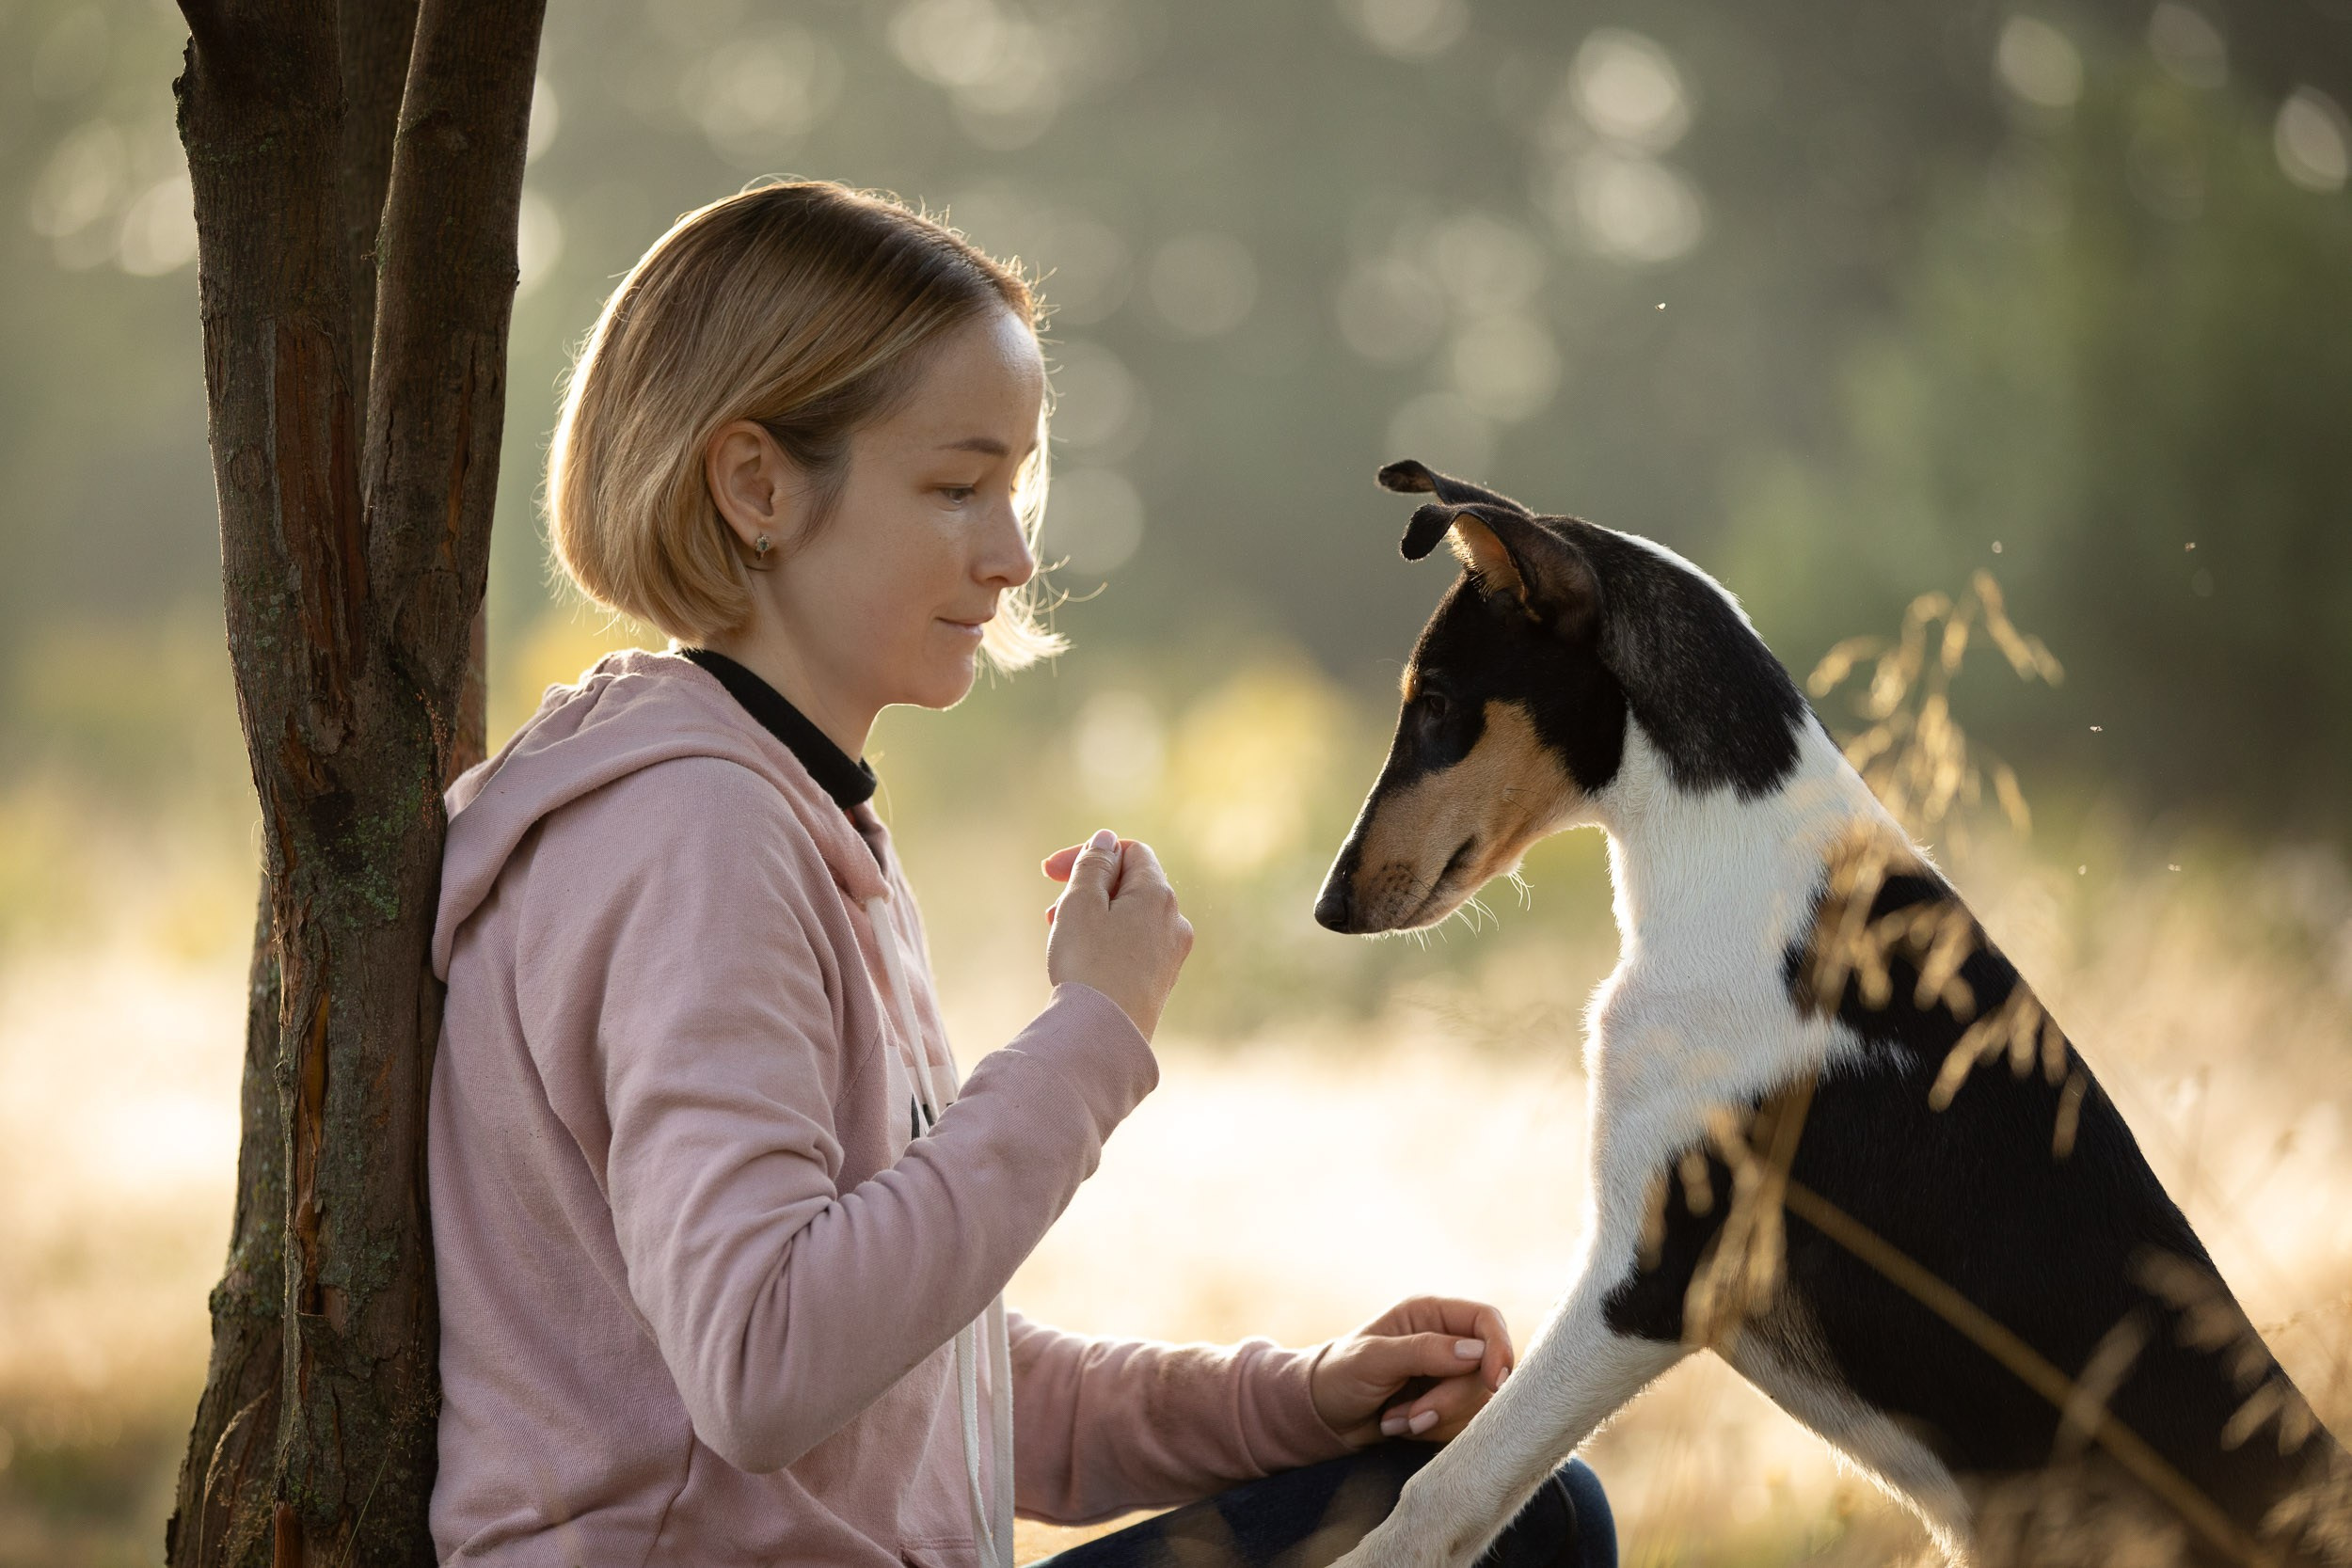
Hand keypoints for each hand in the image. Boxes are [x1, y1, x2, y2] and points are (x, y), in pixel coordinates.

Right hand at [1042, 829, 1193, 1041]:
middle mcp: (1174, 921)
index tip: (1049, 871)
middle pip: (1131, 884)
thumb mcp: (1081, 904)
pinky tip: (1084, 960)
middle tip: (1051, 910)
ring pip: (1131, 916)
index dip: (1091, 853)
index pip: (1130, 852)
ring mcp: (1171, 953)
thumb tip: (1106, 841)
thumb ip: (1094, 865)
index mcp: (1158, 895)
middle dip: (1089, 888)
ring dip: (1095, 916)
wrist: (1103, 1036)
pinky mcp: (1161, 981)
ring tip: (1062, 934)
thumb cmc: (1088, 965)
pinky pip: (1135, 945)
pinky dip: (1108, 940)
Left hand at [1310, 1297, 1512, 1446]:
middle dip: (1450, 1401)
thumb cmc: (1339, 1375)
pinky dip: (1433, 1432)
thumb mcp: (1373, 1359)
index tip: (1492, 1383)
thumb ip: (1423, 1351)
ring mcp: (1448, 1375)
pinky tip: (1399, 1426)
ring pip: (1477, 1402)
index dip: (1498, 1348)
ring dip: (1436, 1419)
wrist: (1322, 1415)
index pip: (1486, 1320)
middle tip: (1412, 1416)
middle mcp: (1446, 1340)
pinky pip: (1464, 1424)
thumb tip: (1476, 1352)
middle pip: (1484, 1370)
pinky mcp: (1447, 1405)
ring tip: (1394, 1419)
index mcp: (1430, 1313)